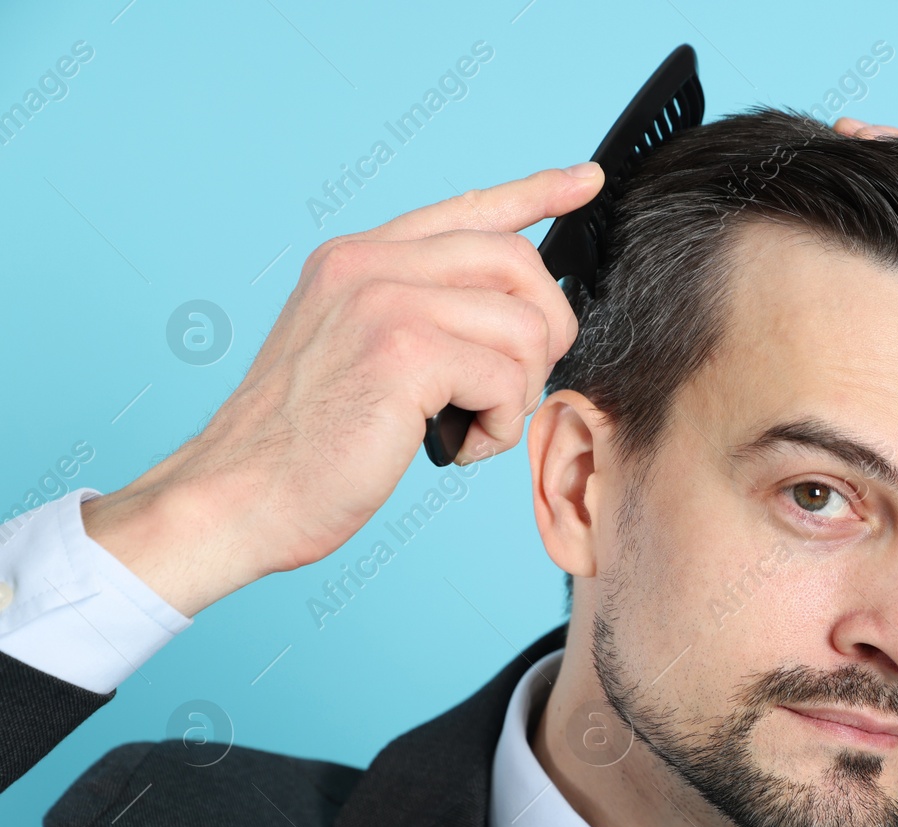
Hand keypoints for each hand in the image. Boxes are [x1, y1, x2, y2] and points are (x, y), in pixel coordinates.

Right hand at [82, 162, 605, 615]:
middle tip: (516, 385)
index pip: (468, 208)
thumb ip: (415, 312)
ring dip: (519, 392)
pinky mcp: (405, 352)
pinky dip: (500, 425)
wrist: (236, 496)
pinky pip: (508, 379)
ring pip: (525, 326)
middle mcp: (369, 264)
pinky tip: (459, 444)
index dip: (536, 192)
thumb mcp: (354, 351)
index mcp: (356, 257)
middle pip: (518, 263)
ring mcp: (385, 301)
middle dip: (546, 332)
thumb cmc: (300, 445)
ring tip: (473, 424)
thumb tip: (506, 311)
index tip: (583, 181)